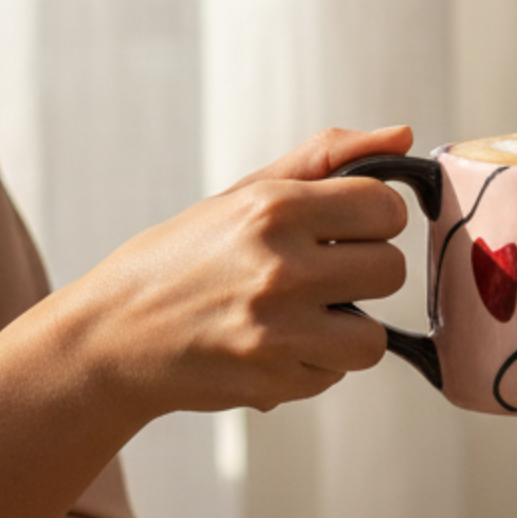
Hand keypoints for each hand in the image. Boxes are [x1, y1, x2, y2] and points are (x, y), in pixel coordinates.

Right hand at [64, 124, 417, 418]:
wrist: (113, 337)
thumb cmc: (183, 259)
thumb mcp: (242, 195)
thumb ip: (326, 159)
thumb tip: (403, 136)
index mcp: (272, 210)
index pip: (385, 208)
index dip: (372, 220)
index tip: (344, 230)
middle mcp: (279, 268)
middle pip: (391, 270)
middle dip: (363, 273)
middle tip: (320, 275)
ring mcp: (277, 331)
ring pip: (373, 337)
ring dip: (346, 330)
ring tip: (301, 317)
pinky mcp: (273, 381)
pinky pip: (336, 375)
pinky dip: (313, 365)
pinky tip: (272, 347)